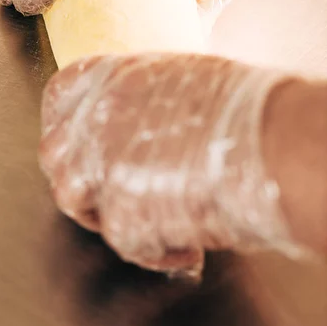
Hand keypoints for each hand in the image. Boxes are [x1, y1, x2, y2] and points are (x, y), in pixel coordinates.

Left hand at [39, 53, 313, 272]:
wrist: (271, 140)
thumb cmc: (242, 105)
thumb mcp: (179, 79)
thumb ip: (139, 98)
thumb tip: (131, 122)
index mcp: (112, 77)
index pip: (60, 94)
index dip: (64, 119)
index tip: (76, 136)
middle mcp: (96, 117)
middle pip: (56, 153)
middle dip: (80, 173)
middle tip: (113, 186)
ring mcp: (103, 164)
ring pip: (72, 198)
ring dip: (104, 212)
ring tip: (147, 213)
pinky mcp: (122, 212)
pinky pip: (121, 239)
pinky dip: (152, 248)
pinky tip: (186, 246)